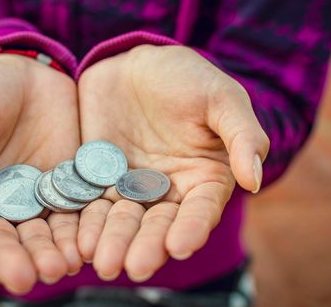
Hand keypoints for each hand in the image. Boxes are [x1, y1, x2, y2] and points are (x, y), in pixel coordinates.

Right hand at [0, 55, 82, 293]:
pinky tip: (84, 246)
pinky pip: (76, 214)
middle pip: (4, 242)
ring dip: (48, 254)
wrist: (26, 71)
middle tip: (25, 277)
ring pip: (42, 235)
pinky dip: (79, 232)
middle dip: (13, 260)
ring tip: (58, 268)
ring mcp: (38, 200)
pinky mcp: (70, 189)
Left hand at [77, 45, 268, 281]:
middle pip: (159, 224)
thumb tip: (253, 180)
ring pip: (124, 221)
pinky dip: (86, 223)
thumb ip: (242, 136)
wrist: (136, 64)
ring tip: (102, 262)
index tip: (179, 245)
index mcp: (205, 178)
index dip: (192, 228)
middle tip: (134, 266)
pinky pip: (92, 205)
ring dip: (114, 242)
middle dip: (148, 245)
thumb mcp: (221, 97)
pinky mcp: (99, 180)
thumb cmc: (187, 77)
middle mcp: (169, 191)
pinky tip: (77, 240)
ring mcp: (131, 188)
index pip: (201, 209)